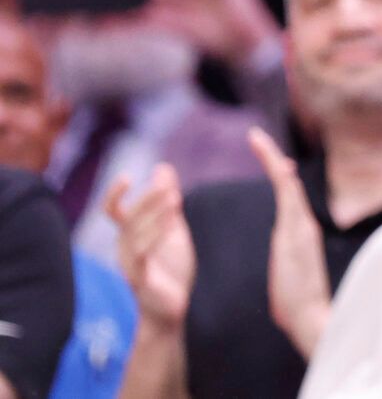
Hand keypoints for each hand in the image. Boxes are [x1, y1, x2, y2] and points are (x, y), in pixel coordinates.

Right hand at [106, 165, 196, 332]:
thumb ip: (167, 200)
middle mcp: (124, 247)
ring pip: (135, 233)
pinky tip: (171, 224)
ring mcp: (129, 263)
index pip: (113, 211)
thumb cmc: (170, 268)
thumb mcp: (172, 228)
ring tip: (175, 199)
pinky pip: (142, 254)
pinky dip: (155, 236)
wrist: (172, 308)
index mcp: (129, 234)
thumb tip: (163, 167)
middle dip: (147, 200)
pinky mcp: (139, 278)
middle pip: (128, 217)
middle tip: (167, 187)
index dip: (114, 194)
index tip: (127, 176)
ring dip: (155, 215)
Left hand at [248, 127, 331, 356]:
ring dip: (272, 159)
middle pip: (288, 183)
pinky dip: (278, 174)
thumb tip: (286, 257)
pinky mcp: (298, 230)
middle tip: (255, 137)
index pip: (287, 196)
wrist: (310, 317)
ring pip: (287, 183)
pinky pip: (287, 194)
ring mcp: (302, 225)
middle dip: (272, 158)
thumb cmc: (297, 304)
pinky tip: (272, 159)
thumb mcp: (289, 274)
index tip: (268, 158)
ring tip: (256, 139)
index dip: (277, 174)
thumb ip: (288, 259)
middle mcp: (303, 224)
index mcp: (299, 233)